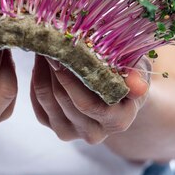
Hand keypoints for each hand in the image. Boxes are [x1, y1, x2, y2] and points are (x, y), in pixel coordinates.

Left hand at [30, 54, 151, 143]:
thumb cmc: (128, 75)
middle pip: (63, 99)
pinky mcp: (53, 126)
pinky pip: (38, 102)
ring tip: (44, 45)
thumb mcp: (137, 69)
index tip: (63, 50)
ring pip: (47, 99)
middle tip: (48, 40)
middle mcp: (94, 133)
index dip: (71, 78)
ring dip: (43, 70)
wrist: (119, 92)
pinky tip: (42, 61)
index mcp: (118, 121)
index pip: (88, 104)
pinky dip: (37, 78)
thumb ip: (136, 74)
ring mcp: (71, 133)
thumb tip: (137, 85)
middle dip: (54, 67)